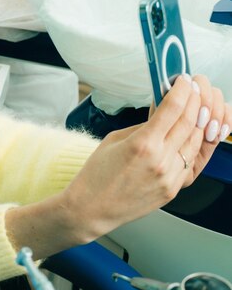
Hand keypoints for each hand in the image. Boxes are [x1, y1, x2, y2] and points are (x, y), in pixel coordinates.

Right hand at [63, 74, 230, 240]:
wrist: (91, 208)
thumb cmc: (96, 175)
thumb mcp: (114, 140)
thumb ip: (142, 126)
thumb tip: (161, 113)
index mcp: (143, 144)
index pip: (173, 107)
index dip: (182, 89)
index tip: (183, 81)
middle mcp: (160, 160)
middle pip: (190, 121)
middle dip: (195, 100)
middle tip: (193, 89)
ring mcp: (170, 176)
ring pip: (196, 141)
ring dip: (198, 121)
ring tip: (194, 109)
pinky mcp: (173, 189)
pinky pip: (190, 161)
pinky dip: (192, 144)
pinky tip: (187, 135)